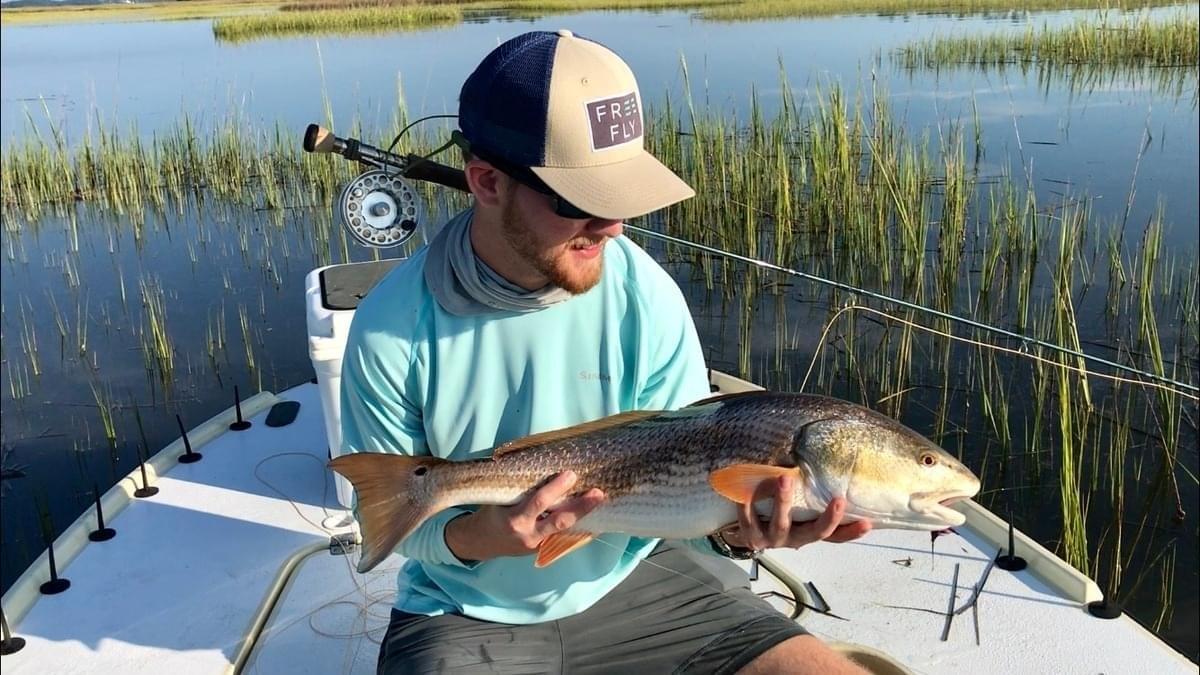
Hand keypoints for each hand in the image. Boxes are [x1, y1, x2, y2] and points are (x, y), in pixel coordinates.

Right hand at [445, 471, 604, 562]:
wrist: (481, 542)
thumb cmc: (492, 512)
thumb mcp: (500, 498)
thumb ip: (521, 488)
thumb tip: (544, 465)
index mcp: (514, 519)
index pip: (539, 502)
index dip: (556, 488)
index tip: (571, 474)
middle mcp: (528, 534)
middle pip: (559, 521)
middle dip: (581, 507)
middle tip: (598, 493)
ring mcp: (537, 545)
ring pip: (565, 530)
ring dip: (583, 515)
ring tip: (599, 501)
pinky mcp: (542, 549)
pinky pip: (562, 535)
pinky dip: (577, 524)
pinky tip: (591, 513)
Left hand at [720, 475, 871, 550]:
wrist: (744, 532)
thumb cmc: (777, 511)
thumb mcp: (797, 508)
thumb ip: (810, 494)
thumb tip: (830, 459)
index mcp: (808, 532)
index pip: (835, 536)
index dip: (851, 532)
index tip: (868, 522)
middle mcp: (795, 539)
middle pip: (815, 533)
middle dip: (828, 518)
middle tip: (839, 499)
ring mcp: (773, 539)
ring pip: (781, 523)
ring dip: (784, 502)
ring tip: (785, 478)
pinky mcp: (751, 537)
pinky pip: (750, 520)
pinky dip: (748, 505)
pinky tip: (746, 492)